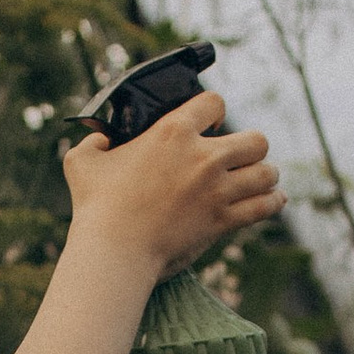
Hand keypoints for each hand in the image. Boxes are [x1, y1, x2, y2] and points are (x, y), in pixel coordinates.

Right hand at [62, 90, 281, 278]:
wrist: (114, 250)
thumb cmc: (96, 207)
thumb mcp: (81, 162)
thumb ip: (93, 143)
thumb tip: (100, 139)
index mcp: (173, 132)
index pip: (214, 102)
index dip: (215, 110)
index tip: (211, 123)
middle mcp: (203, 157)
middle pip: (255, 139)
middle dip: (251, 146)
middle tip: (240, 156)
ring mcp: (217, 190)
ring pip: (266, 173)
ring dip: (265, 175)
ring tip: (260, 178)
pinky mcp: (222, 221)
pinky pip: (264, 207)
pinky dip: (272, 202)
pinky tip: (273, 199)